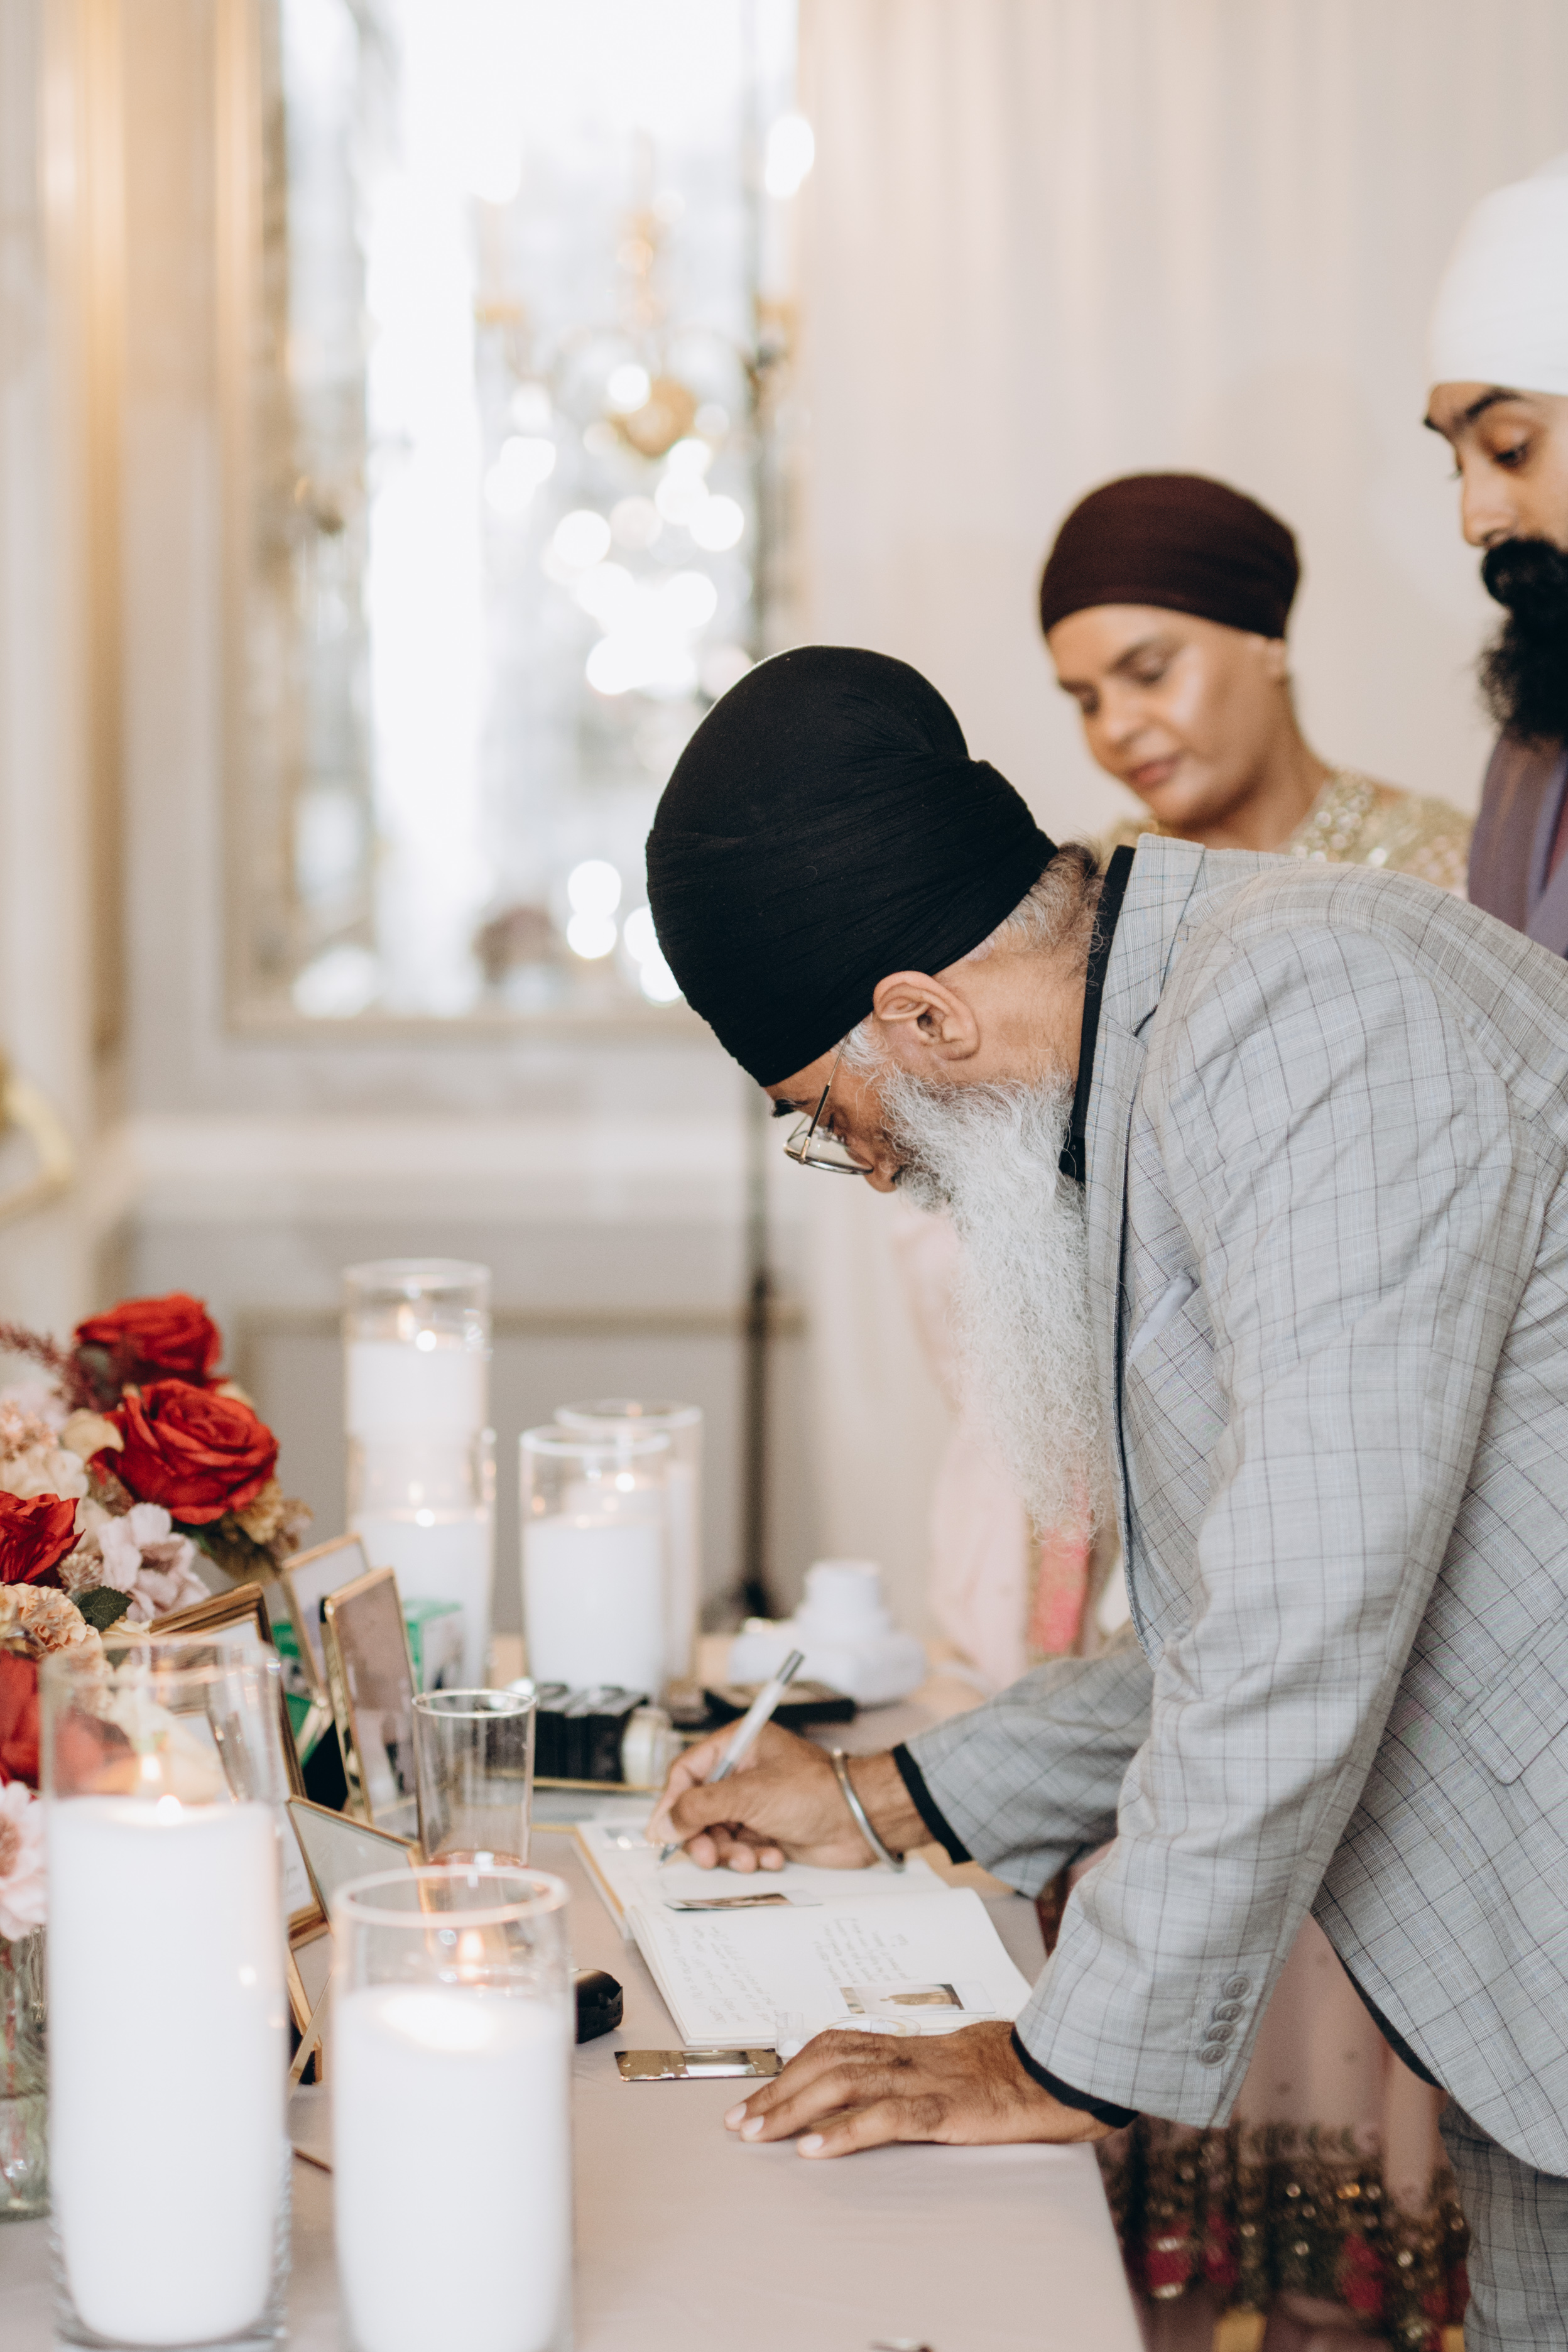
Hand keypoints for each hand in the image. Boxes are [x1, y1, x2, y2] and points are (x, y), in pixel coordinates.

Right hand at [647, 1725, 920, 1871]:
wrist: (861, 1820)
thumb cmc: (813, 1792)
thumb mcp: (748, 1795)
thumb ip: (699, 1808)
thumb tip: (663, 1824)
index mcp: (738, 1746)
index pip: (687, 1772)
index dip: (672, 1803)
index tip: (663, 1833)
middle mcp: (744, 1773)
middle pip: (699, 1808)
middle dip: (703, 1837)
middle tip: (709, 1858)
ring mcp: (756, 1803)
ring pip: (719, 1833)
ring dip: (730, 1852)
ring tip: (750, 1859)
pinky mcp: (769, 1829)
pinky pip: (742, 1848)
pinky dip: (752, 1857)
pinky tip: (773, 1856)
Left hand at [722, 2019, 1113, 2156]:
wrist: (1061, 2069)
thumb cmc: (1009, 2070)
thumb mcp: (950, 2066)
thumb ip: (911, 2071)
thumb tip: (868, 2089)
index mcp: (907, 2045)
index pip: (833, 2045)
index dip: (790, 2068)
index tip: (756, 2098)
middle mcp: (908, 2054)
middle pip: (826, 2061)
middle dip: (777, 2092)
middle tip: (740, 2122)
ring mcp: (926, 2078)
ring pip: (844, 2082)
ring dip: (794, 2109)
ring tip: (760, 2134)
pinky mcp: (947, 2108)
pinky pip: (887, 2116)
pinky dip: (846, 2132)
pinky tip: (817, 2151)